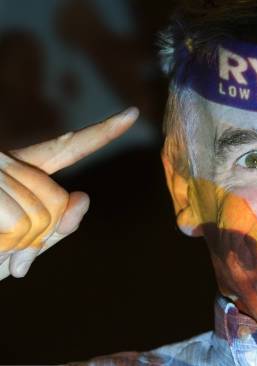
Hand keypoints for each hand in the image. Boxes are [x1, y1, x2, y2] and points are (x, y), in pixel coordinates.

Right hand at [0, 107, 138, 279]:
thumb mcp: (18, 245)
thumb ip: (54, 228)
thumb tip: (83, 198)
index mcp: (18, 169)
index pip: (68, 149)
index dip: (102, 133)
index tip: (132, 114)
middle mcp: (3, 161)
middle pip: (57, 202)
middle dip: (38, 239)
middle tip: (5, 249)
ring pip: (36, 221)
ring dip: (13, 249)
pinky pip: (17, 226)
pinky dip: (2, 249)